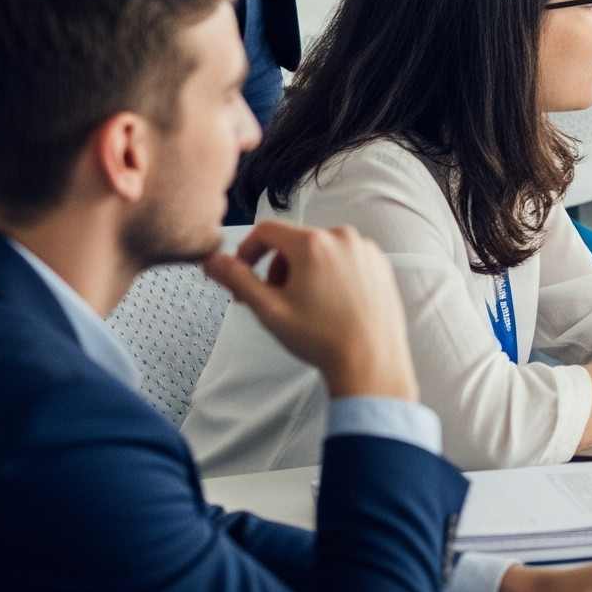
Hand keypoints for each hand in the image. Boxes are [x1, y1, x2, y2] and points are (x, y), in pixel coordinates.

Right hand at [201, 221, 416, 401]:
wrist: (371, 360)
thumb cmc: (319, 337)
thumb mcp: (269, 309)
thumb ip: (237, 279)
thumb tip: (211, 260)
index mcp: (313, 243)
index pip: (267, 230)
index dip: (248, 250)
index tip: (243, 275)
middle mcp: (342, 236)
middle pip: (294, 241)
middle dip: (277, 267)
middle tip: (273, 300)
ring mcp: (365, 248)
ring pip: (320, 250)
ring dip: (303, 271)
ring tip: (304, 305)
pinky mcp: (380, 262)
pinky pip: (344, 258)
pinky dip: (329, 273)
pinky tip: (330, 304)